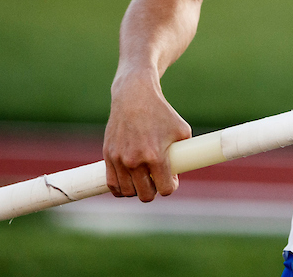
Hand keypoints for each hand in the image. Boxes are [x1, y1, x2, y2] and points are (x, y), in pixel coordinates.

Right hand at [103, 69, 191, 201]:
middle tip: (157, 180)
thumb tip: (182, 171)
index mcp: (155, 156)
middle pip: (145, 195)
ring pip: (128, 192)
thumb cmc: (161, 113)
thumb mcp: (182, 130)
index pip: (164, 189)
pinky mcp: (108, 156)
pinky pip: (112, 185)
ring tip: (143, 180)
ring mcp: (119, 160)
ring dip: (137, 190)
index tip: (171, 180)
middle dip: (154, 191)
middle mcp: (135, 161)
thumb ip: (185, 152)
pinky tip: (128, 183)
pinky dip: (120, 188)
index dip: (170, 187)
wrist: (134, 97)